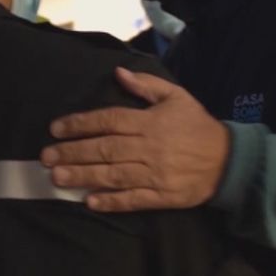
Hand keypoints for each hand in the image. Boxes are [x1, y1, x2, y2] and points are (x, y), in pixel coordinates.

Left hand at [41, 68, 229, 211]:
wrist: (228, 160)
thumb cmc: (197, 126)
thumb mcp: (176, 96)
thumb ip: (146, 85)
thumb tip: (118, 73)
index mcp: (150, 122)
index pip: (109, 120)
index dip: (80, 124)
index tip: (56, 128)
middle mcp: (149, 148)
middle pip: (105, 149)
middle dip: (72, 152)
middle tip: (46, 156)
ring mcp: (155, 174)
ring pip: (114, 175)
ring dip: (83, 176)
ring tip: (57, 178)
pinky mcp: (162, 197)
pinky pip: (133, 200)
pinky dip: (112, 202)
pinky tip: (90, 202)